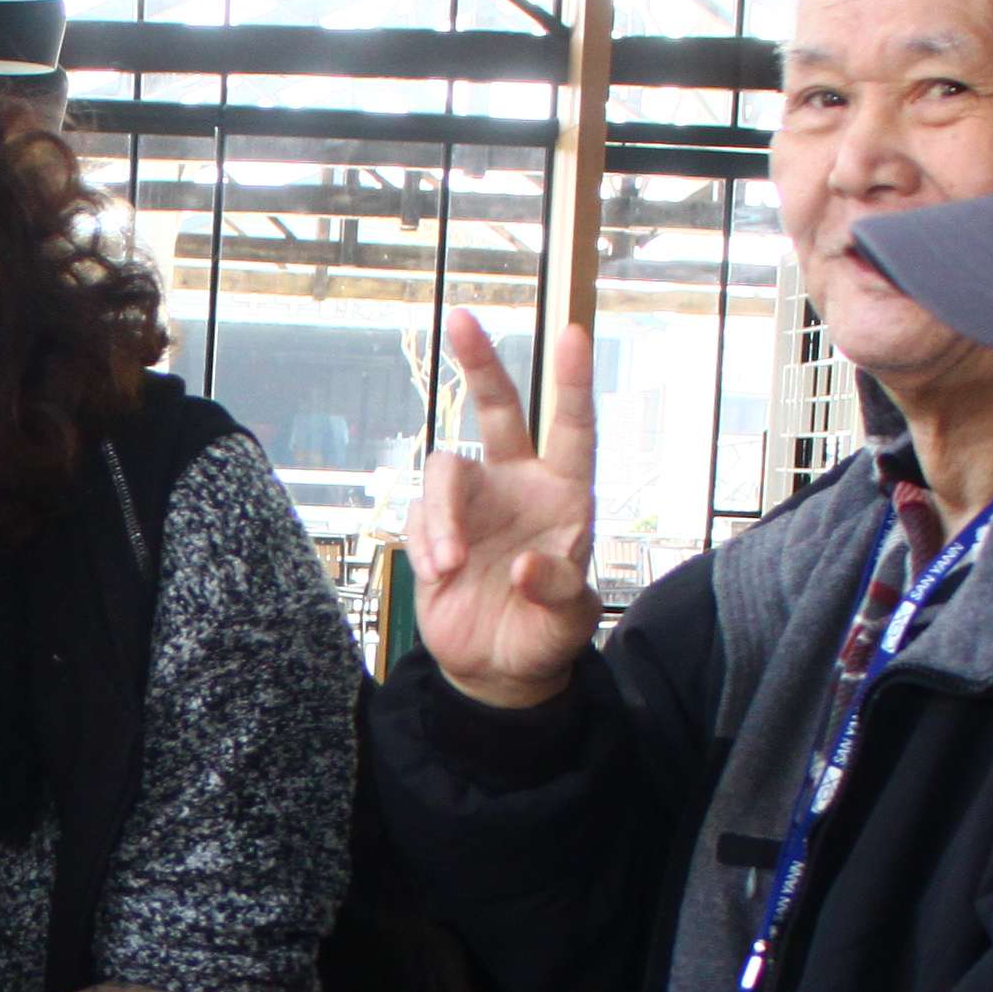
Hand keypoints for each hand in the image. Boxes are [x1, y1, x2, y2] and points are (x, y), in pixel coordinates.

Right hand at [407, 309, 603, 711]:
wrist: (496, 671)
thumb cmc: (545, 637)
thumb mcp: (567, 623)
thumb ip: (556, 592)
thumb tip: (522, 565)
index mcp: (565, 496)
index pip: (573, 429)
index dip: (573, 383)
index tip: (572, 333)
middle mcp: (517, 487)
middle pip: (498, 412)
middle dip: (480, 365)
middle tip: (463, 320)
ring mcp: (473, 506)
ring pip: (444, 472)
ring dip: (443, 516)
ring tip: (449, 565)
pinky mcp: (434, 529)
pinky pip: (419, 518)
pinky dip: (426, 546)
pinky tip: (441, 578)